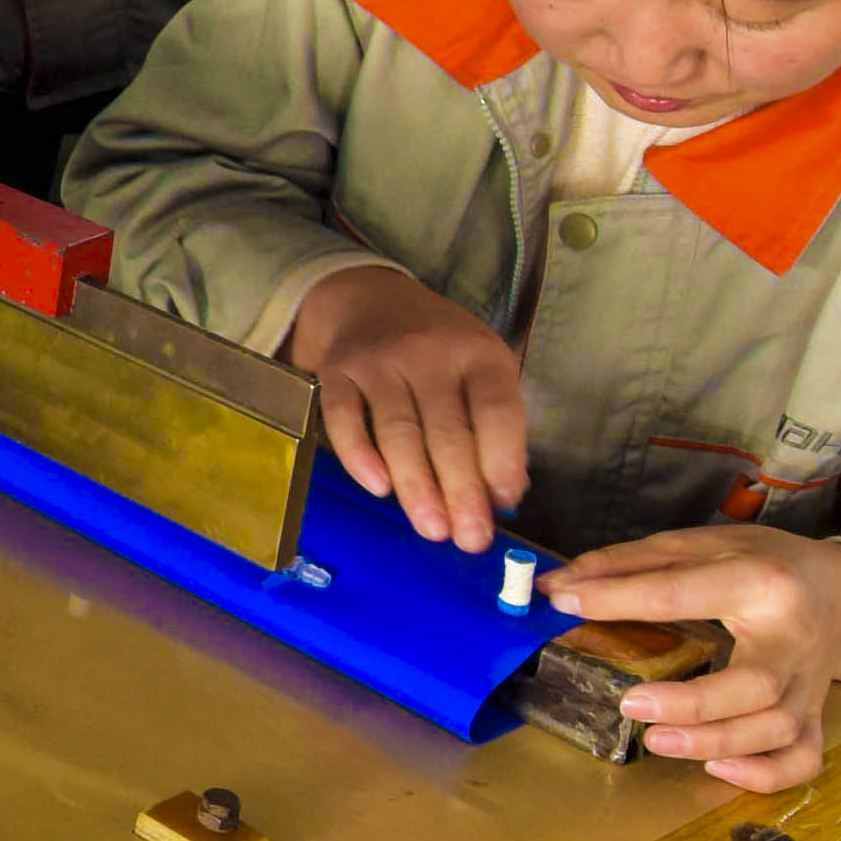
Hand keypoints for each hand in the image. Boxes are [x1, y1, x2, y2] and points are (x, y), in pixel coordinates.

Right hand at [285, 264, 528, 551]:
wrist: (369, 302)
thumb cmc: (438, 351)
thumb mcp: (479, 372)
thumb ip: (494, 427)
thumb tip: (503, 494)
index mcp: (478, 354)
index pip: (497, 410)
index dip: (502, 459)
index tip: (503, 504)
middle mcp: (430, 354)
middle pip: (448, 429)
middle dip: (461, 490)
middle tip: (468, 538)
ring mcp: (379, 362)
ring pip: (399, 431)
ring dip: (417, 485)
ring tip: (432, 529)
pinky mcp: (337, 372)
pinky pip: (344, 419)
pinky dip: (359, 456)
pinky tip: (378, 489)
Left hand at [542, 525, 840, 792]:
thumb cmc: (767, 566)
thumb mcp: (705, 545)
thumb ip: (632, 562)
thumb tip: (559, 585)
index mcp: (762, 582)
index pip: (683, 593)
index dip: (617, 599)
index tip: (566, 603)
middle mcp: (793, 639)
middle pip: (754, 686)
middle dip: (692, 705)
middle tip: (629, 703)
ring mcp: (809, 685)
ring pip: (777, 729)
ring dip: (716, 744)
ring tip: (657, 740)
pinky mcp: (816, 717)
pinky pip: (802, 760)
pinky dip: (764, 775)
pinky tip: (717, 769)